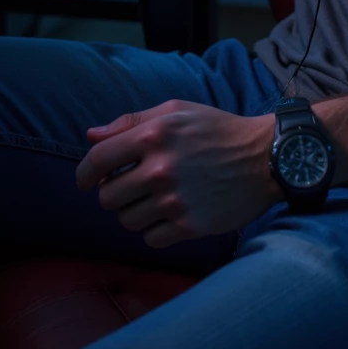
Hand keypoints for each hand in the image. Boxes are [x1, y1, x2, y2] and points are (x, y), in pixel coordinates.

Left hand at [76, 100, 276, 248]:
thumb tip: (90, 136)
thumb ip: (130, 122)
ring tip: (151, 198)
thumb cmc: (215, 129)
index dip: (84, 173)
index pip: (98, 159)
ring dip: (132, 211)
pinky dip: (153, 229)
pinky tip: (168, 213)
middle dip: (111, 193)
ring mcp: (175, 200)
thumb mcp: (175, 110)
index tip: (85, 181)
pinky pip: (150, 238)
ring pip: (126, 220)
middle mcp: (161, 168)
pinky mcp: (189, 226)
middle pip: (107, 196)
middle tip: (129, 187)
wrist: (263, 157)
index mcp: (154, 134)